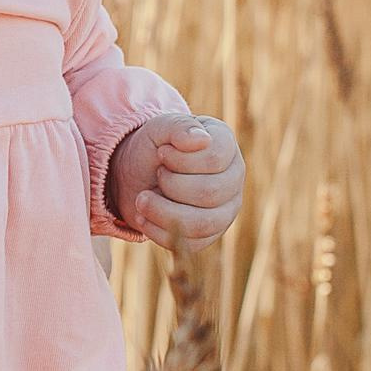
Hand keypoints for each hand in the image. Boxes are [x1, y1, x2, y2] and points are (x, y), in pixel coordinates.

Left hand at [107, 113, 244, 249]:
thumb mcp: (158, 128)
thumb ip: (178, 127)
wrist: (137, 175)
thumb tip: (201, 139)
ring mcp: (226, 209)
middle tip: (155, 175)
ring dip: (162, 212)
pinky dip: (159, 232)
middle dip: (171, 185)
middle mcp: (233, 179)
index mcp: (226, 147)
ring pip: (202, 223)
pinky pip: (192, 243)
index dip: (180, 159)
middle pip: (210, 192)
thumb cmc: (154, 147)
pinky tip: (144, 217)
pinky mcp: (210, 234)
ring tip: (141, 199)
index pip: (215, 158)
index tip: (161, 153)